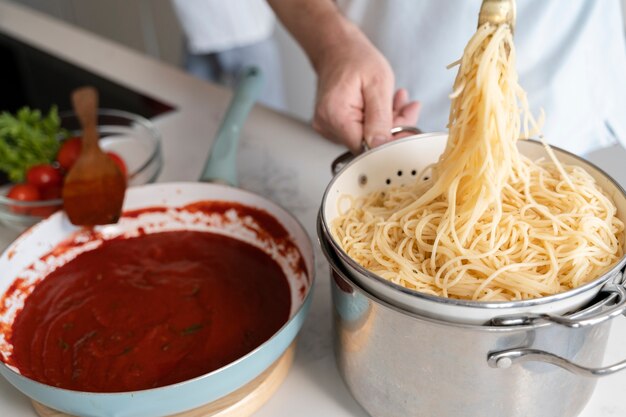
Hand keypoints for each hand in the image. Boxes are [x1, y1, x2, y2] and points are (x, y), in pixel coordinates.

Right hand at [311, 27, 419, 151]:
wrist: (337, 47)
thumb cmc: (354, 58)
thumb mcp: (378, 83)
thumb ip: (380, 118)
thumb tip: (381, 146)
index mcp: (335, 116)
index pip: (366, 148)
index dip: (389, 142)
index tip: (407, 129)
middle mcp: (327, 125)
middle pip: (367, 144)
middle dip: (392, 129)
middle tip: (407, 108)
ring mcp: (328, 127)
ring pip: (367, 138)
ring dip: (387, 123)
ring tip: (395, 101)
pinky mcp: (334, 126)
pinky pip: (361, 131)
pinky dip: (377, 120)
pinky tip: (383, 105)